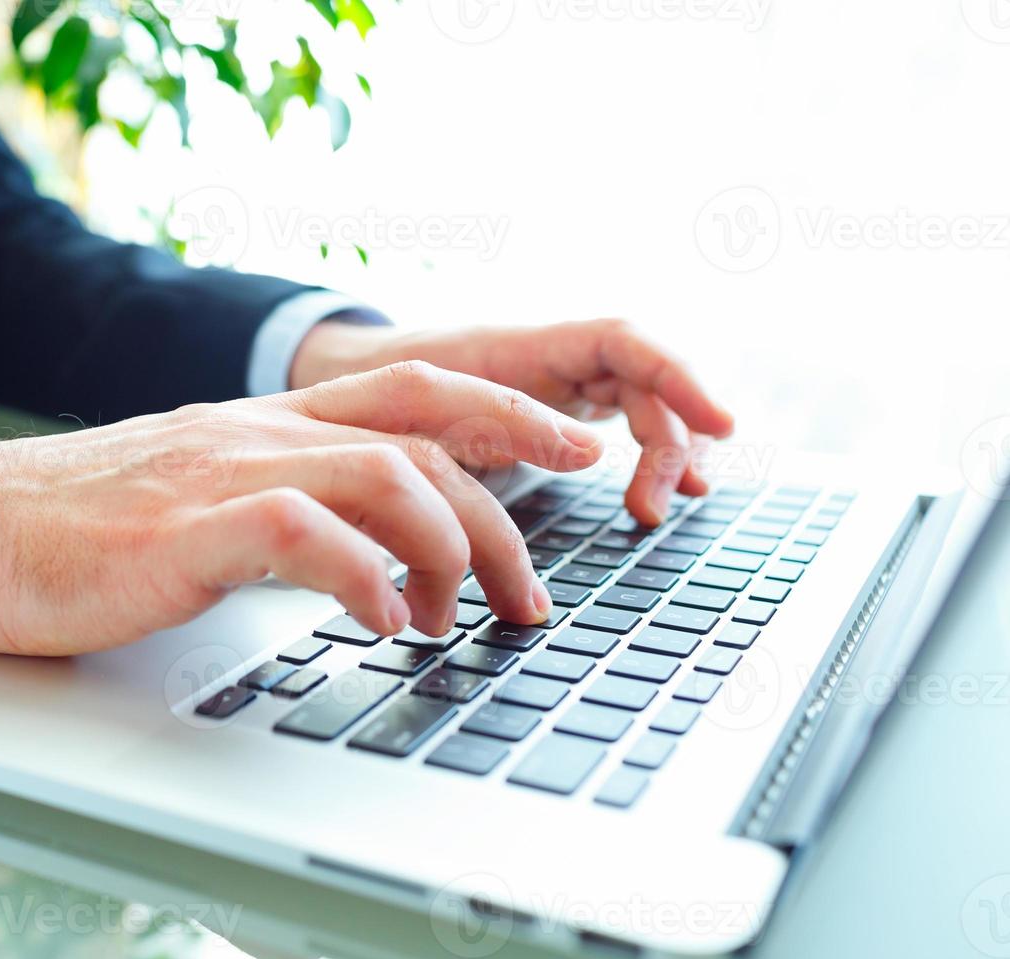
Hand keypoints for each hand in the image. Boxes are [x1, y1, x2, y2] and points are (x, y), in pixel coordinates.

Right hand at [0, 363, 603, 652]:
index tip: (572, 456)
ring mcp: (223, 472)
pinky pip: (303, 532)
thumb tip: (356, 559)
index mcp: (265, 425)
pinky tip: (382, 625)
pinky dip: (363, 577)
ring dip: (449, 547)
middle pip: (423, 429)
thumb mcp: (196, 505)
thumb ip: (277, 509)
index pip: (413, 392)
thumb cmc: (74, 530)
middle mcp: (257, 432)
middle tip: (535, 594)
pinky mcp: (184, 528)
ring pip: (383, 473)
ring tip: (459, 619)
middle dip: (508, 504)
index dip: (506, 414)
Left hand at [291, 318, 733, 524]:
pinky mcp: (556, 415)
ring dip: (662, 455)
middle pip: (646, 382)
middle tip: (652, 508)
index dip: (680, 379)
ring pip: (641, 409)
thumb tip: (589, 452)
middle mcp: (556, 356)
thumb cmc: (378, 390)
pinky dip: (642, 462)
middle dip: (667, 440)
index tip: (721, 426)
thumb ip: (493, 421)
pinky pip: (621, 428)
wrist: (345, 387)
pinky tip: (651, 500)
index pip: (626, 342)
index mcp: (527, 344)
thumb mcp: (424, 408)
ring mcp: (561, 383)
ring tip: (656, 509)